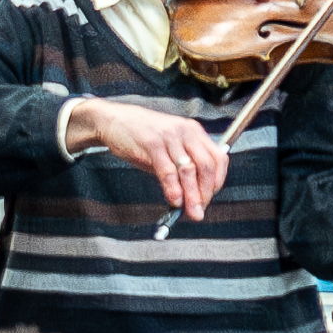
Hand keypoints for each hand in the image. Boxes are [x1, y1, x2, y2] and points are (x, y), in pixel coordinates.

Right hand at [66, 98, 226, 220]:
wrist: (114, 120)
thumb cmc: (143, 136)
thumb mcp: (170, 148)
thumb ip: (183, 168)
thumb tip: (193, 198)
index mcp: (194, 132)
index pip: (218, 158)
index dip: (217, 181)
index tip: (210, 198)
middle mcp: (186, 132)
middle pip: (206, 166)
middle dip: (206, 192)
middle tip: (200, 210)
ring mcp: (169, 137)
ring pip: (188, 170)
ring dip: (192, 195)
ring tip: (191, 211)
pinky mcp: (152, 143)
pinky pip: (168, 170)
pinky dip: (173, 189)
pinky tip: (174, 200)